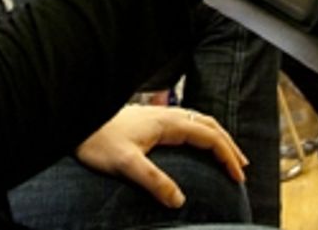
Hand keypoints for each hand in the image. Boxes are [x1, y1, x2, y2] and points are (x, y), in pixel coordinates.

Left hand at [75, 105, 247, 207]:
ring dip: (216, 137)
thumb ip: (153, 181)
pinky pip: (185, 123)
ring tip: (227, 155)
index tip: (238, 176)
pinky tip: (195, 146)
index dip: (227, 155)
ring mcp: (158, 115)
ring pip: (197, 121)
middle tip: (241, 168)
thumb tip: (179, 201)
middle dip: (228, 145)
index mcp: (167, 122)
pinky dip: (200, 133)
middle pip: (208, 125)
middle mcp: (166, 115)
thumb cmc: (97, 141)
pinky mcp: (149, 120)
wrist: (76, 120)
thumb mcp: (126, 164)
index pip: (208, 136)